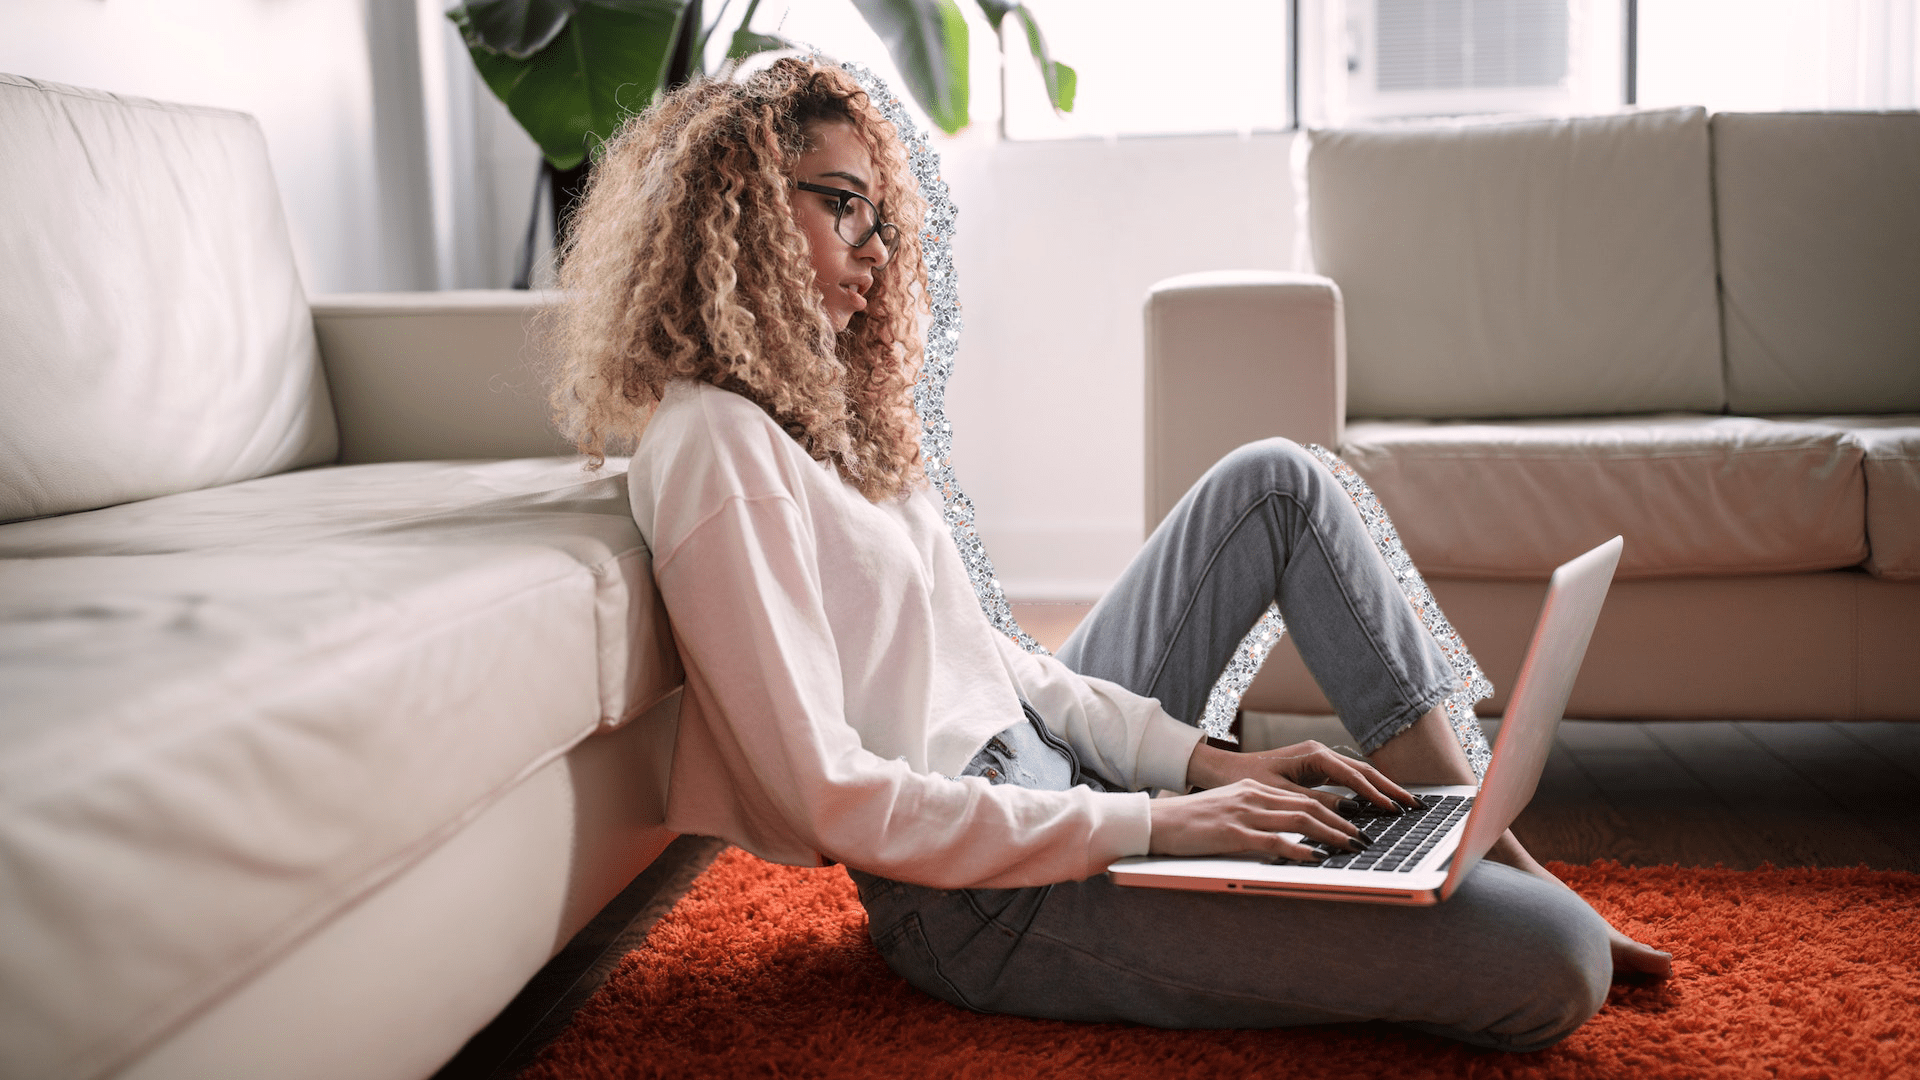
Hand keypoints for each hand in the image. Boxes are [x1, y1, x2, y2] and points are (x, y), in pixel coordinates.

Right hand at [1147, 779, 1365, 860]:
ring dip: (1331, 835)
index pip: (1302, 798)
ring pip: (1299, 820)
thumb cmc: (1189, 822)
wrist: (1156, 822)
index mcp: (1253, 789)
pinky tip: (1317, 857)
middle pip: (1308, 806)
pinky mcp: (1233, 833)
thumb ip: (1254, 816)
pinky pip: (1275, 840)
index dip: (1333, 811)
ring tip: (1351, 847)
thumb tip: (1284, 833)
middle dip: (1341, 823)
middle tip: (1364, 838)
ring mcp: (1244, 813)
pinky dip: (1300, 849)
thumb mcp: (1227, 810)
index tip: (1353, 825)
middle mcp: (1253, 795)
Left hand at [1186, 739, 1420, 814]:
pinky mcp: (1316, 769)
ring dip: (1381, 790)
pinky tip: (1379, 804)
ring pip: (1359, 775)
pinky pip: (1348, 780)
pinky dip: (1365, 791)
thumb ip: (1316, 803)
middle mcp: (1320, 753)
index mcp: (1314, 755)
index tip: (1395, 809)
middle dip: (1390, 789)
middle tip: (1415, 806)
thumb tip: (1350, 813)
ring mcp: (1320, 760)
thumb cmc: (1247, 780)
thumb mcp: (1281, 795)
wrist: (1225, 770)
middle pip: (1364, 771)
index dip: (1376, 794)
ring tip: (1405, 805)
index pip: (1354, 776)